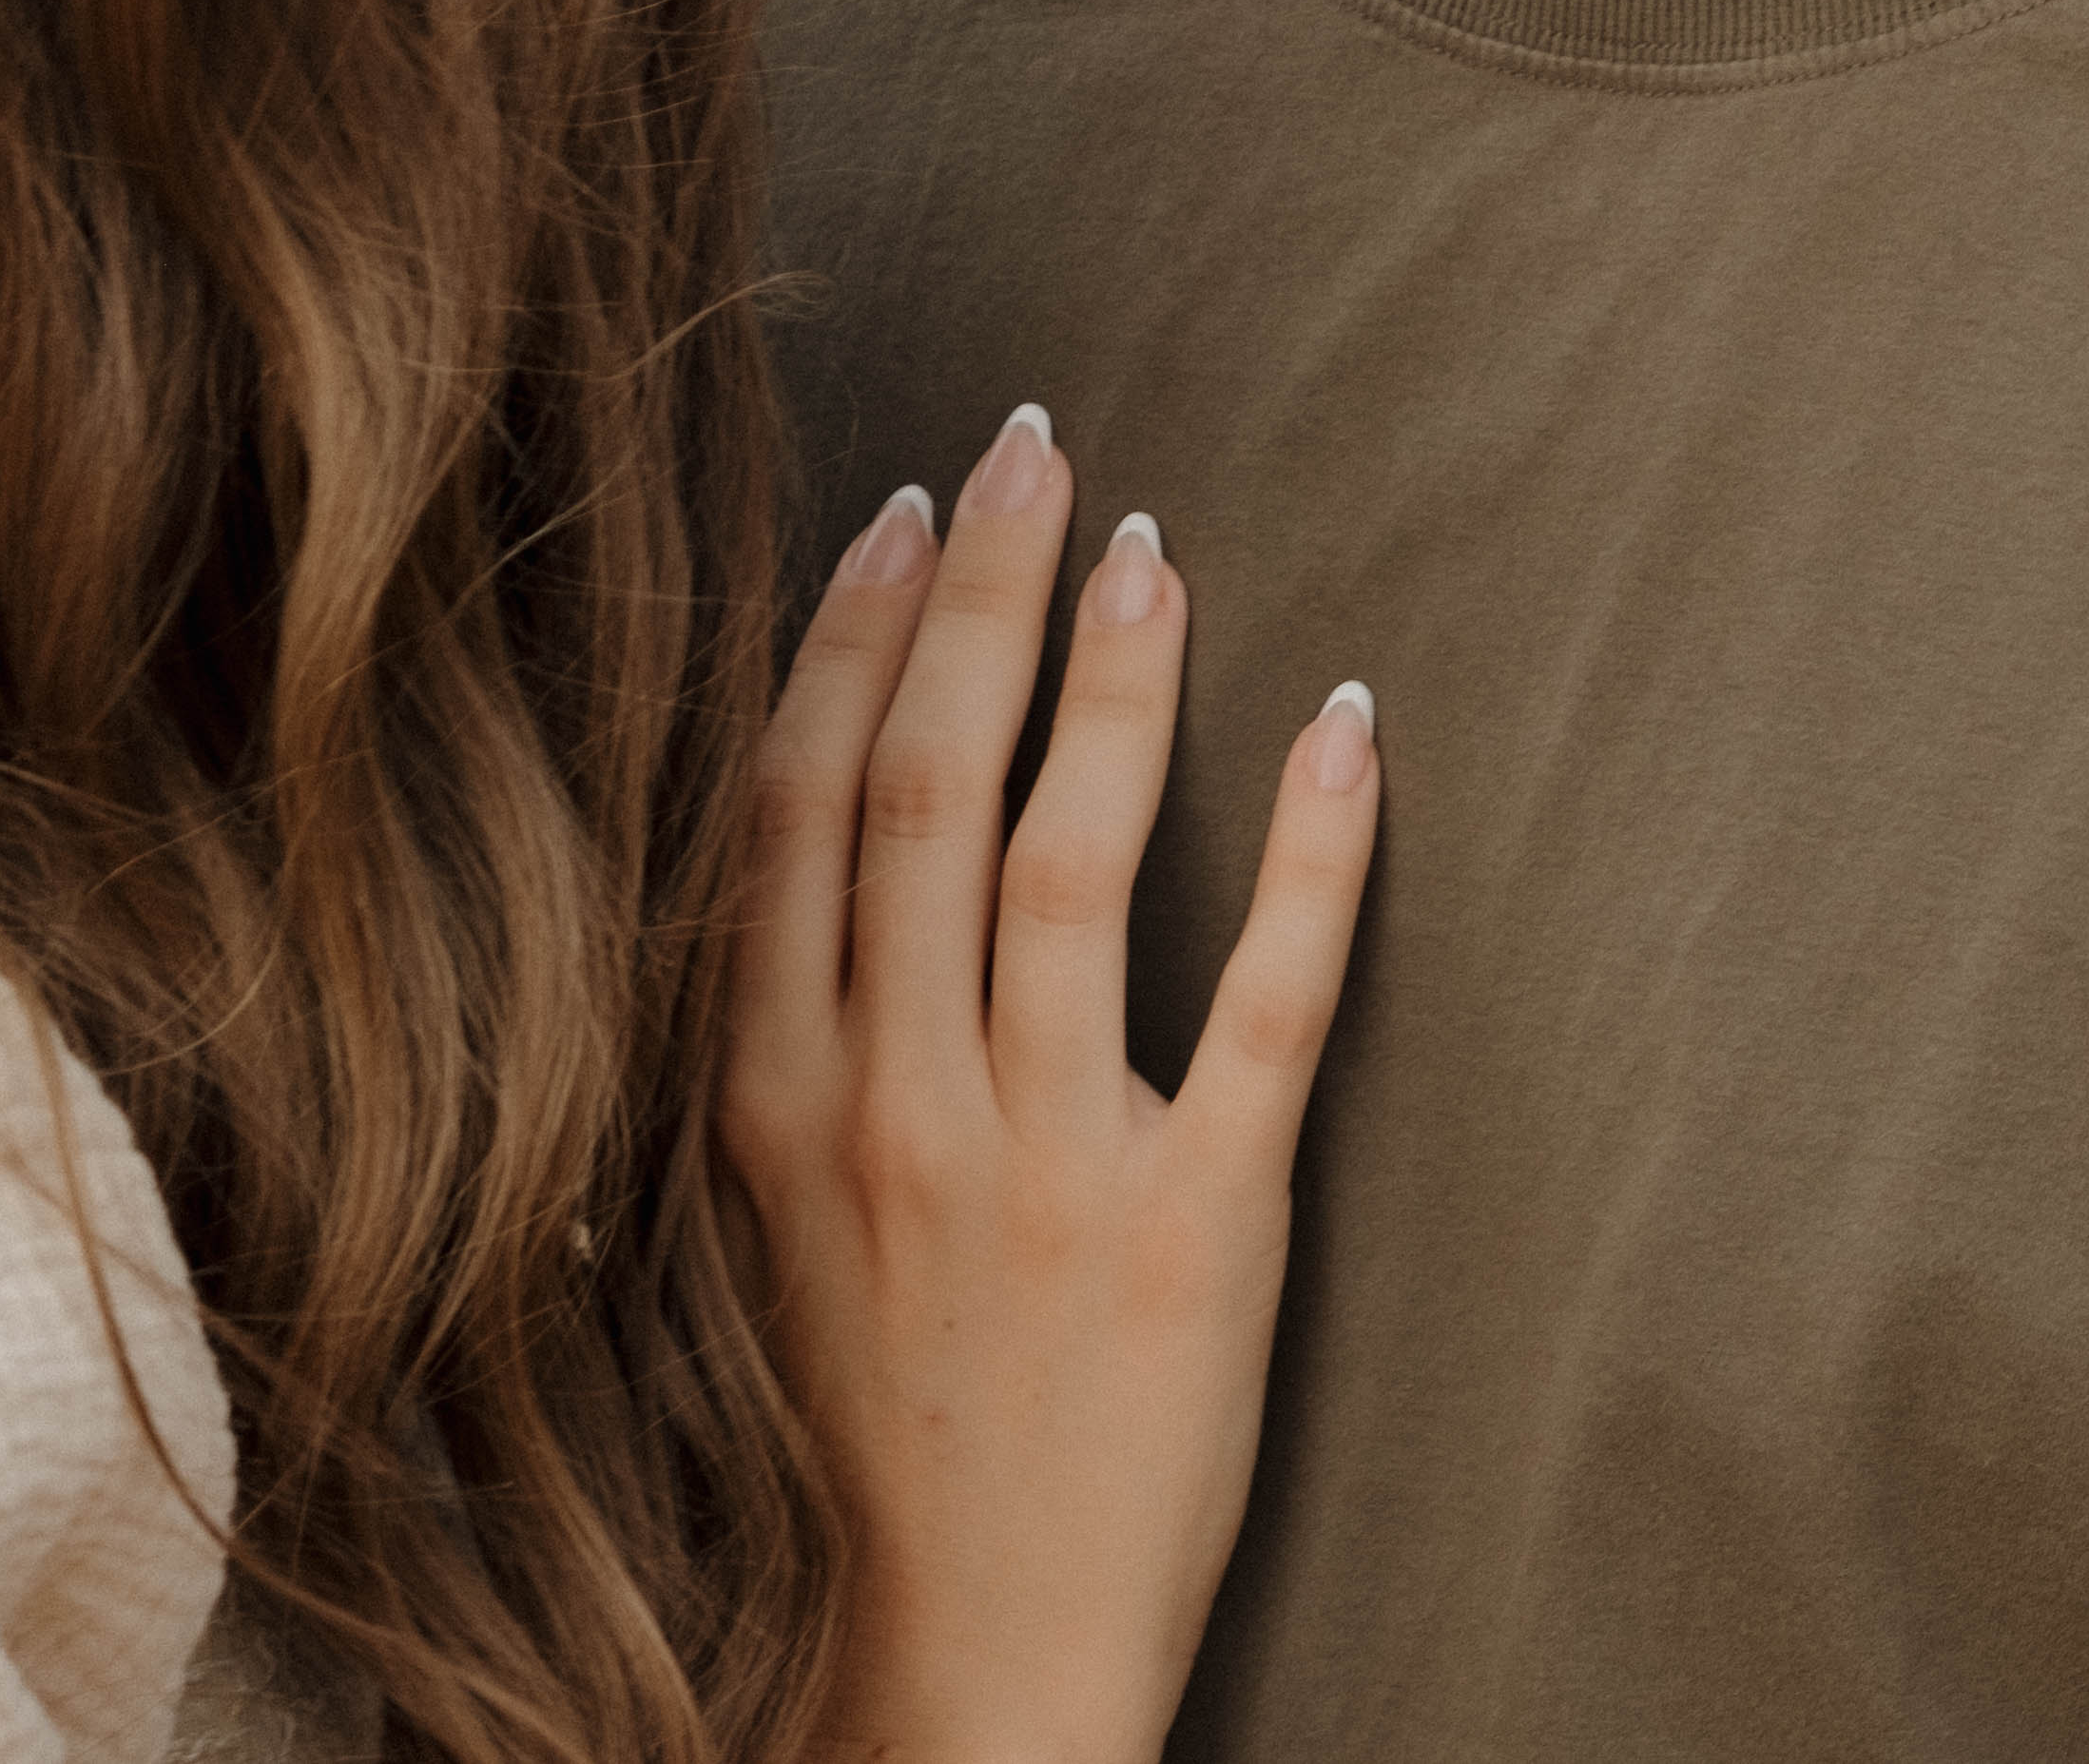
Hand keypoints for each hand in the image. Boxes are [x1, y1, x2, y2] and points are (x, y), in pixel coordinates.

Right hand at [721, 406, 1383, 1763]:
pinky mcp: (1199, 1232)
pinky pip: (1271, 1000)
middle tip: (1039, 449)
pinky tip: (1350, 724)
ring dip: (1120, 678)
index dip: (850, 636)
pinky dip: (1320, 850)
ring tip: (1159, 547)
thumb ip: (759, 1068)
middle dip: (984, 594)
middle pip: (926, 785)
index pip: (794, 807)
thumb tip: (776, 884)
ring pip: (1078, 855)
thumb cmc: (838, 1477)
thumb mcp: (738, 1252)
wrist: (945, 1696)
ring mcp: (1047, 1163)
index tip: (901, 511)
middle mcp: (891, 1107)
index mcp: (766, 1107)